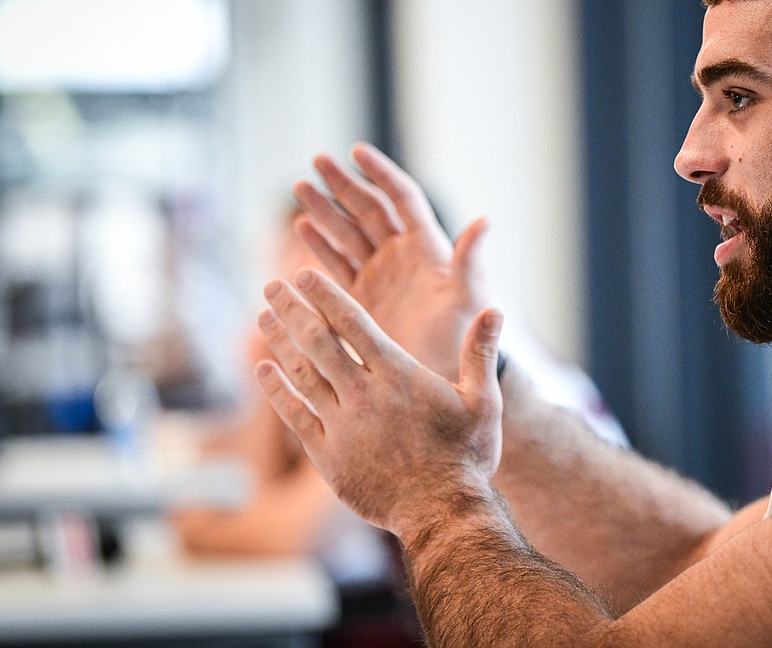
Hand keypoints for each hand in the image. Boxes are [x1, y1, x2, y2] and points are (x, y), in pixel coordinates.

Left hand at [255, 267, 503, 535]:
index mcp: (398, 375)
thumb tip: (495, 308)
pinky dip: (276, 389)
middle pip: (318, 341)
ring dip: (280, 341)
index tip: (305, 272)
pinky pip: (294, 415)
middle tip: (273, 284)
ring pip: (301, 374)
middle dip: (293, 308)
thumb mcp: (483, 400)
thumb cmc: (466, 456)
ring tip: (264, 315)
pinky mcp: (327, 456)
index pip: (354, 323)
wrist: (441, 512)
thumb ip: (481, 352)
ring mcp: (341, 425)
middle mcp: (363, 394)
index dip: (327, 295)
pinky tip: (263, 369)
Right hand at [293, 143, 488, 382]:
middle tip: (317, 160)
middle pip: (369, 209)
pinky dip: (320, 247)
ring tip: (300, 187)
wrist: (442, 379)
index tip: (356, 151)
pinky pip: (337, 265)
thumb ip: (470, 260)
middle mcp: (402, 256)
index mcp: (428, 248)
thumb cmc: (463, 338)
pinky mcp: (361, 299)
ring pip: (348, 233)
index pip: (401, 199)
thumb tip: (485, 219)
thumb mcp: (469, 299)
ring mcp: (380, 276)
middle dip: (344, 185)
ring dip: (326, 210)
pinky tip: (302, 228)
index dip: (381, 173)